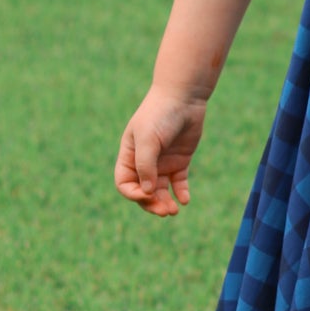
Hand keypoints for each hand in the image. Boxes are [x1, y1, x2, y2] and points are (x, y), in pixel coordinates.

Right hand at [114, 91, 207, 216]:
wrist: (184, 98)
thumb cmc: (160, 115)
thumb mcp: (148, 139)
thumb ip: (146, 165)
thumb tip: (147, 192)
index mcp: (129, 156)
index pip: (124, 184)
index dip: (133, 194)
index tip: (147, 195)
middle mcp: (144, 162)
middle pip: (143, 191)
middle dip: (151, 204)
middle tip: (165, 211)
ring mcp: (162, 162)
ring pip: (160, 190)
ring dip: (165, 202)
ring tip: (174, 210)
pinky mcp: (179, 161)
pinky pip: (178, 183)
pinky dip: (180, 193)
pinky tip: (184, 200)